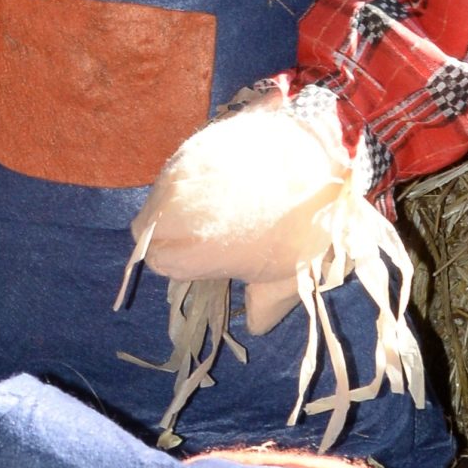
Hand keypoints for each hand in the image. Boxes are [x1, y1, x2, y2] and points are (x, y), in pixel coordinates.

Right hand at [132, 101, 357, 334]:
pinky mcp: (191, 143)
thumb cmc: (304, 224)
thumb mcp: (290, 276)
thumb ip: (264, 305)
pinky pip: (175, 169)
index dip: (180, 262)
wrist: (321, 151)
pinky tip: (222, 181)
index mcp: (186, 250)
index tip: (208, 259)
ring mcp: (177, 171)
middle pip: (146, 227)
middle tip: (208, 234)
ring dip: (176, 205)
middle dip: (170, 233)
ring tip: (216, 206)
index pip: (155, 260)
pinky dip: (189, 180)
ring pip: (157, 195)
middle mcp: (168, 209)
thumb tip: (255, 324)